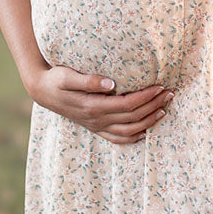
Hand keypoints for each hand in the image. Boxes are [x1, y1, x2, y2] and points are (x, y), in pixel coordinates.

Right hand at [26, 66, 174, 143]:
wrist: (42, 90)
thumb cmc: (56, 78)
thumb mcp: (67, 75)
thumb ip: (88, 80)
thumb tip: (111, 83)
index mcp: (93, 106)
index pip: (128, 104)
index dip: (146, 97)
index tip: (161, 85)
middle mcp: (97, 120)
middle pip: (133, 117)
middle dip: (154, 106)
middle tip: (170, 93)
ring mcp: (96, 126)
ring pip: (129, 130)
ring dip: (149, 121)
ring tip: (165, 109)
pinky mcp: (95, 128)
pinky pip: (118, 138)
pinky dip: (134, 137)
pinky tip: (146, 131)